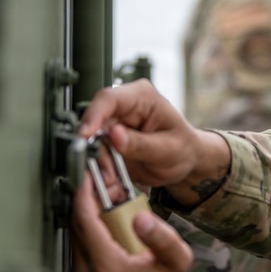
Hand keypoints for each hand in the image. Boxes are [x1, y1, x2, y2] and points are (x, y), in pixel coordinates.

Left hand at [69, 176, 193, 271]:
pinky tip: (103, 228)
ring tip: (106, 207)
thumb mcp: (178, 259)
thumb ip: (162, 237)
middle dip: (87, 204)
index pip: (85, 224)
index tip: (88, 180)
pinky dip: (87, 235)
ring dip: (86, 219)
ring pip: (74, 239)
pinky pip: (77, 251)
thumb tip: (140, 217)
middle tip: (104, 190)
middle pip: (76, 229)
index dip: (84, 197)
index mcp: (109, 271)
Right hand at [78, 79, 204, 187]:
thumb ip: (141, 144)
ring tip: (113, 175)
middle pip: (95, 120)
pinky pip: (95, 151)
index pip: (109, 98)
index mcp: (142, 96)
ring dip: (98, 159)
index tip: (85, 135)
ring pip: (91, 139)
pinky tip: (112, 174)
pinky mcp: (108, 139)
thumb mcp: (168, 149)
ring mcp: (114, 122)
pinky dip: (100, 165)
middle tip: (105, 167)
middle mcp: (124, 106)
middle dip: (95, 146)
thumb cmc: (182, 147)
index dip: (93, 115)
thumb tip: (114, 135)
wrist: (185, 161)